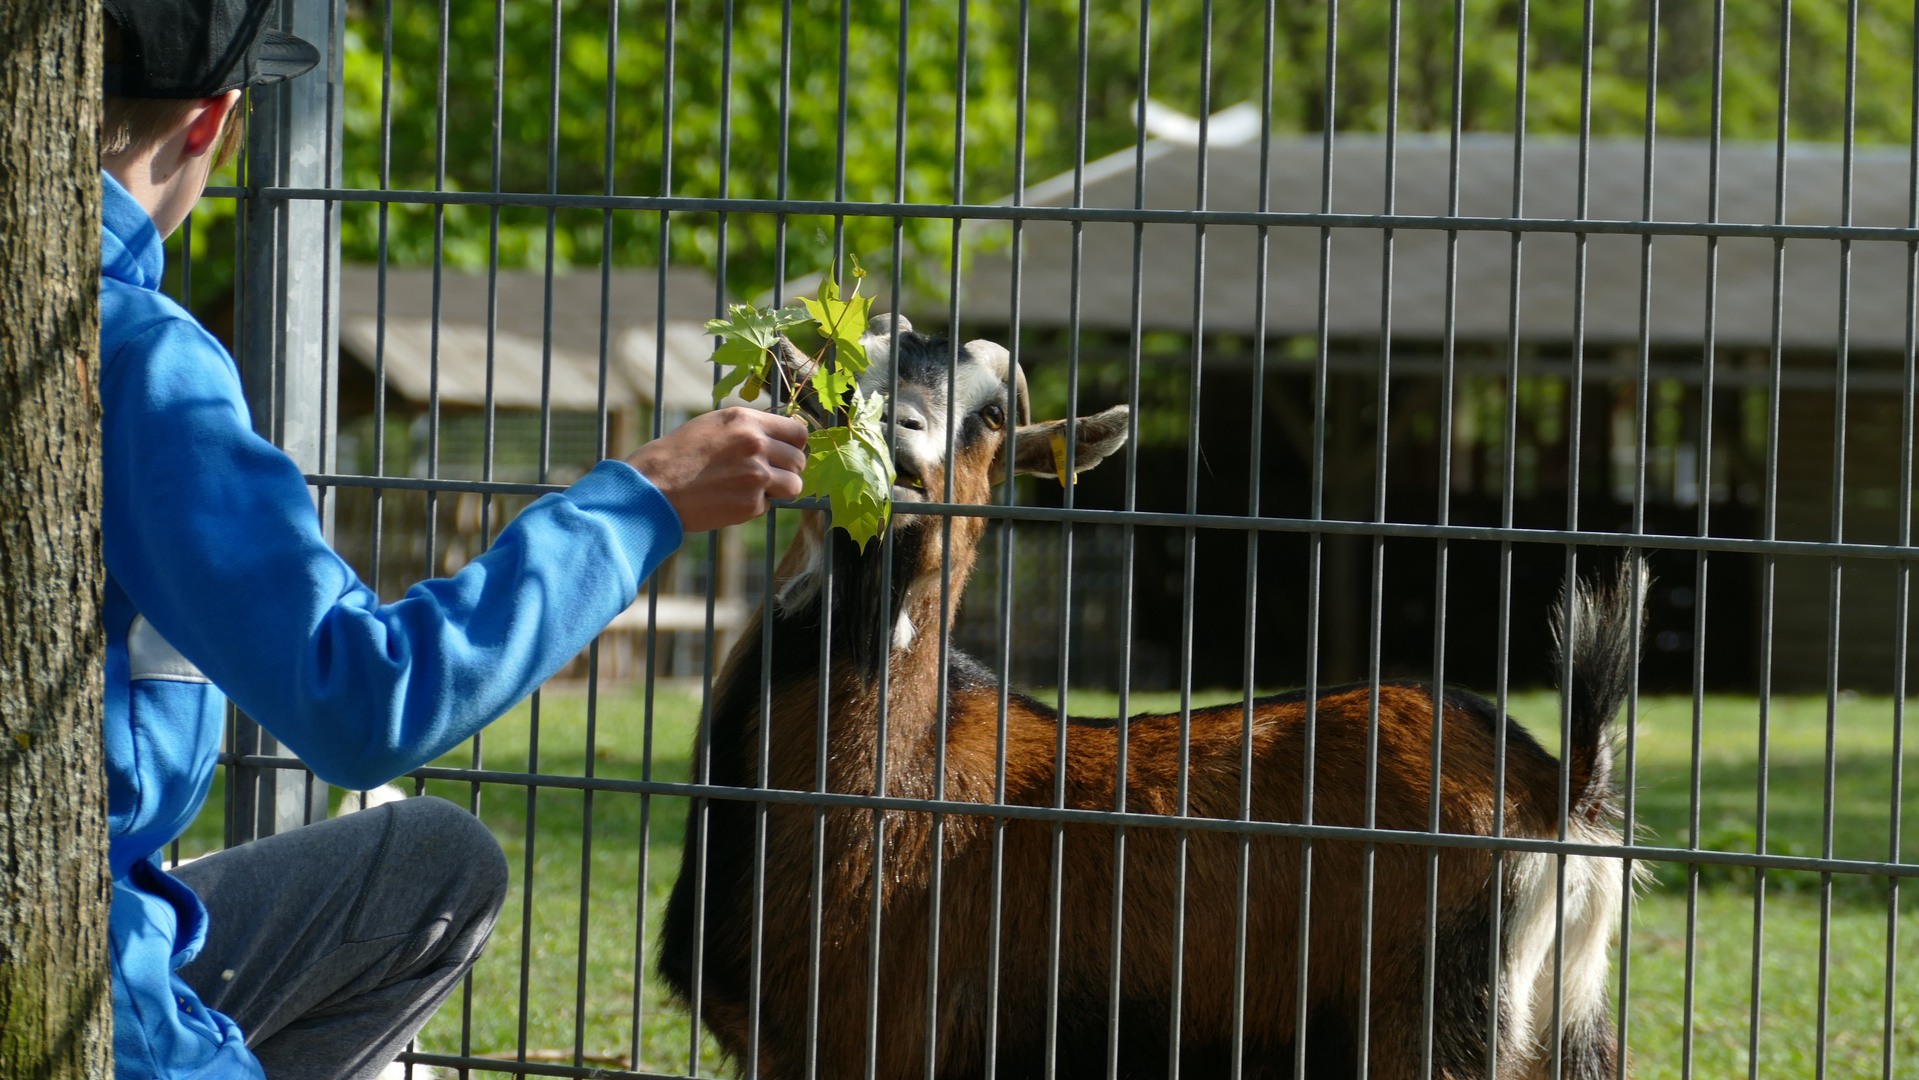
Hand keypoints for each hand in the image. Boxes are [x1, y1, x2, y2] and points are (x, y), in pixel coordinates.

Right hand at [625, 408, 808, 532]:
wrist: (654, 486)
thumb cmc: (679, 454)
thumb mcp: (715, 425)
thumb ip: (750, 428)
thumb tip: (781, 437)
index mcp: (747, 421)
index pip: (799, 432)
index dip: (794, 445)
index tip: (785, 452)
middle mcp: (756, 445)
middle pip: (799, 460)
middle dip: (787, 469)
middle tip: (766, 474)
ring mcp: (756, 476)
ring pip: (794, 486)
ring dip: (779, 490)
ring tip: (752, 488)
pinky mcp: (750, 504)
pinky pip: (768, 506)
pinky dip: (753, 506)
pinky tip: (728, 499)